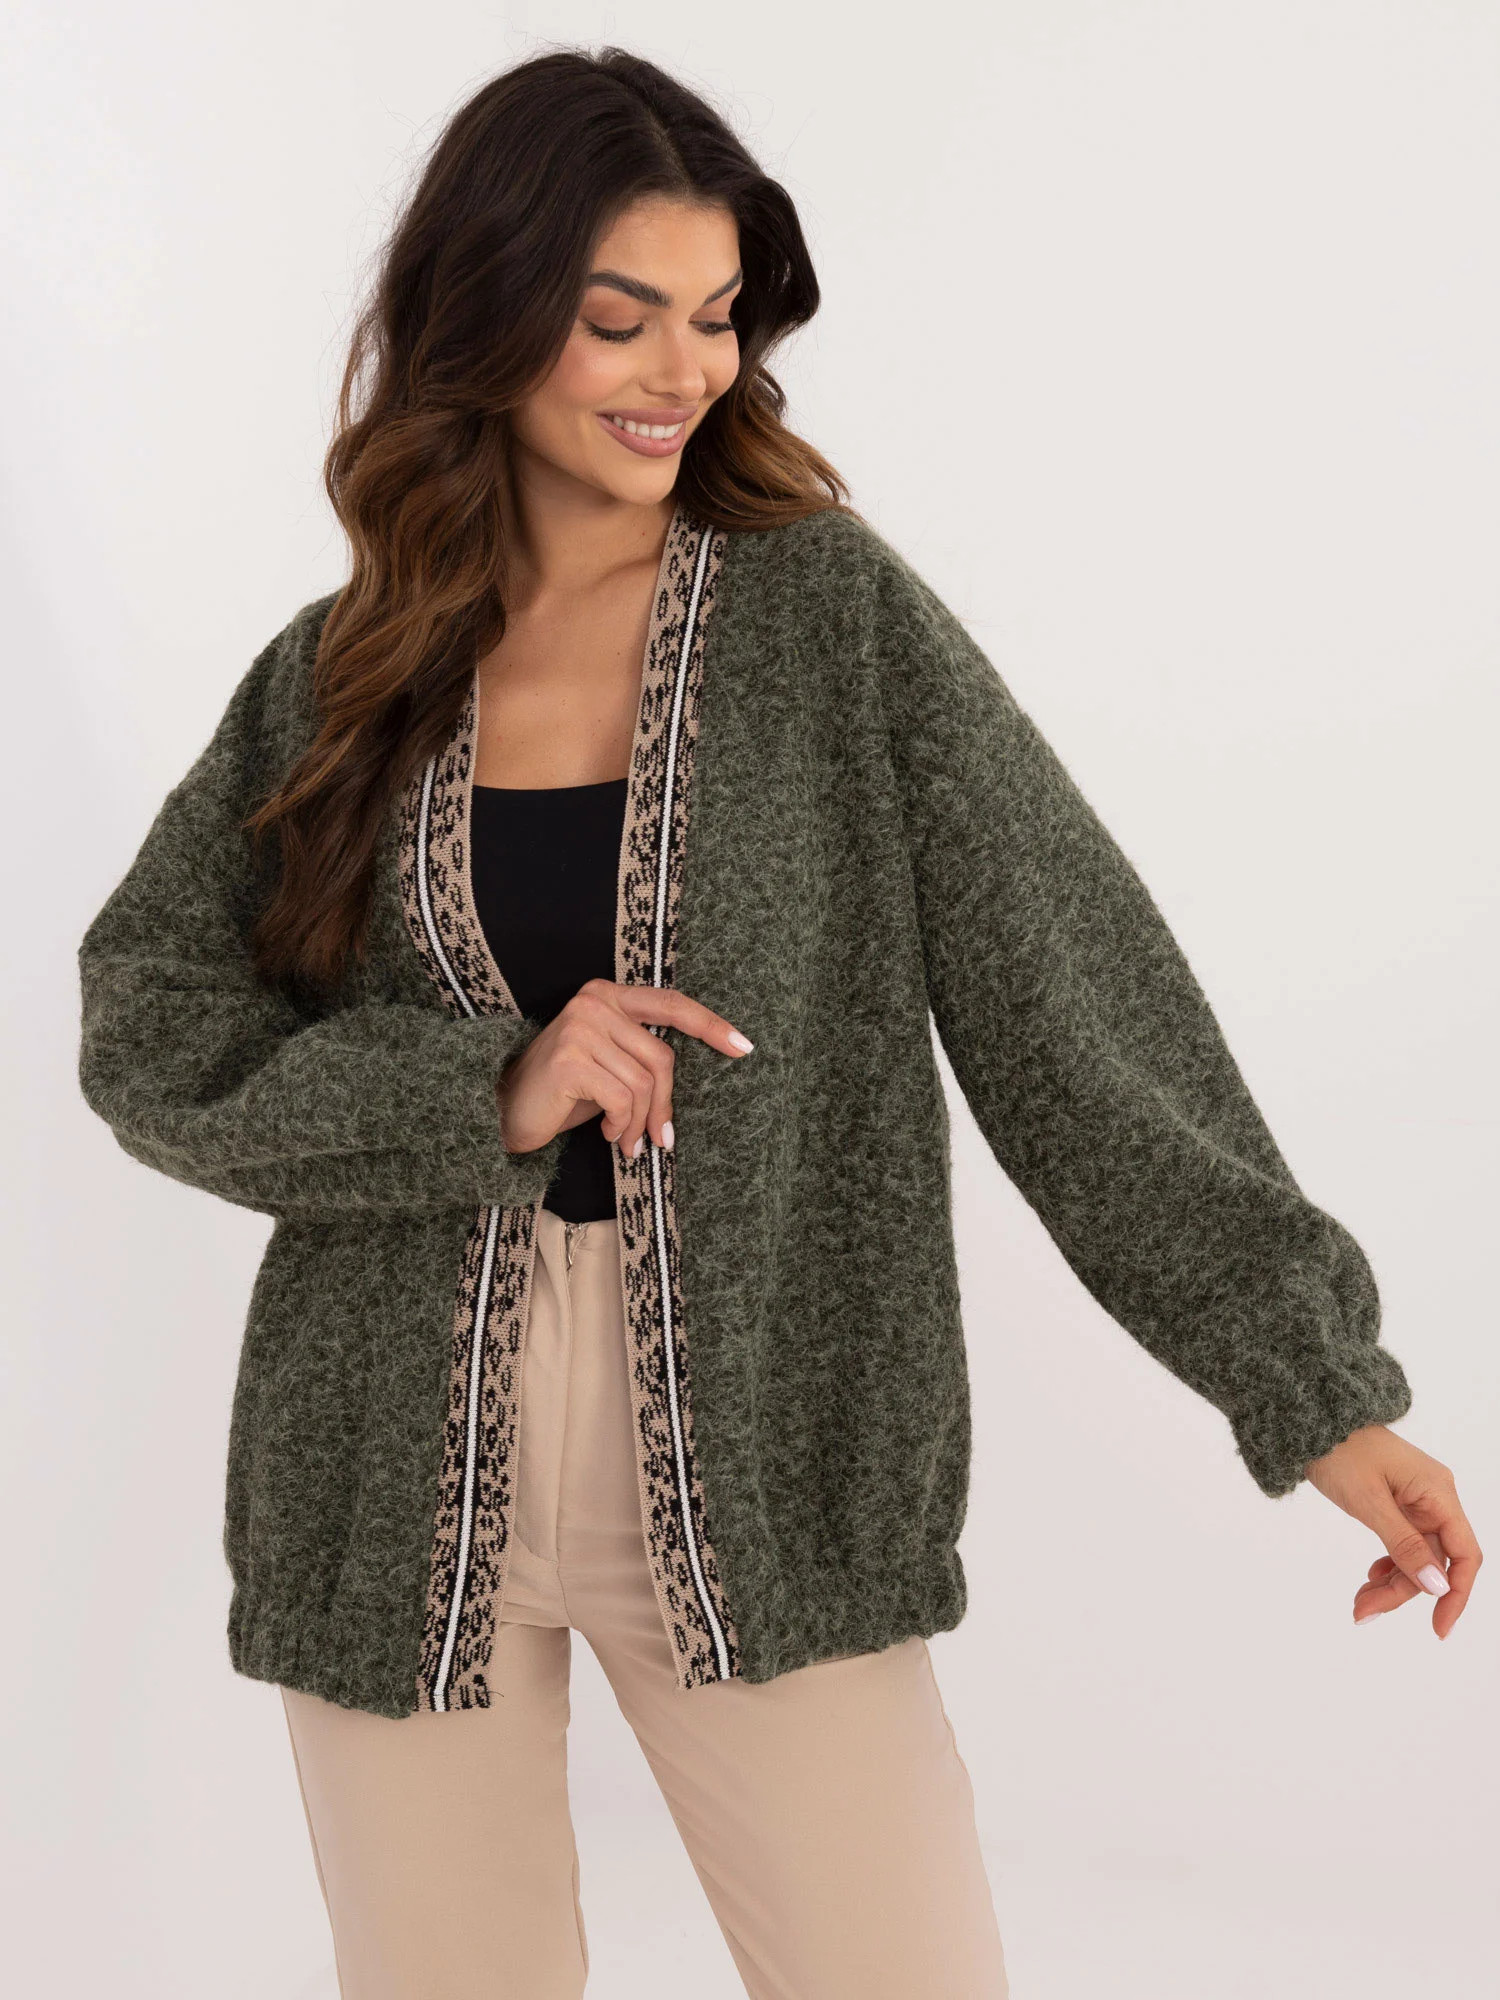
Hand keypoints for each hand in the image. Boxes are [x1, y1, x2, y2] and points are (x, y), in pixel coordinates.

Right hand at [495, 978, 754, 1160]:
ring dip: (640, 1122)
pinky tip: (608, 1134)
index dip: (711, 1025)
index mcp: (606, 995)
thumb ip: (641, 1057)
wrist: (502, 1111)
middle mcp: (593, 1002)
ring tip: (626, 1139)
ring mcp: (580, 1028)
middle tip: (660, 1138)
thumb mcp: (608, 1065)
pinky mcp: (570, 1060)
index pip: (671, 1004)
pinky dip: (622, 1125)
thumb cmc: (562, 1092)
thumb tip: (683, 1084)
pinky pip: (622, 1099)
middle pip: (661, 1057)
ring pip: (644, 1083)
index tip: (744, 1047)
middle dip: (664, 1105)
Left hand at [1303, 1424, 1481, 1637]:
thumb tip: (1437, 1586)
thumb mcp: (1369, 1501)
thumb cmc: (1340, 1451)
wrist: (1312, 1421)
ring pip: (1415, 1558)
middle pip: (1434, 1561)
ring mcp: (1415, 1502)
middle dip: (1404, 1591)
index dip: (1456, 1594)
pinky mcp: (1396, 1505)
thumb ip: (1404, 1544)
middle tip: (1364, 1612)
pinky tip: (1370, 1578)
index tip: (1438, 1629)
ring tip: (1359, 1603)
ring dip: (1391, 1583)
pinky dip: (1387, 1565)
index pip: (1465, 1554)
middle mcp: (1434, 1498)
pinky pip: (1402, 1545)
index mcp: (1438, 1493)